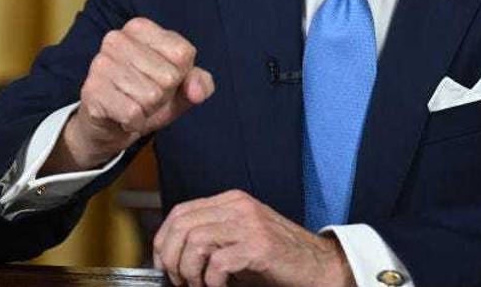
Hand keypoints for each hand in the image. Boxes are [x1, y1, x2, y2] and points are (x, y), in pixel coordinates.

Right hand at [42, 17, 214, 172]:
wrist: (109, 125)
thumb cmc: (147, 97)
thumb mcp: (181, 87)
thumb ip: (200, 83)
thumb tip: (197, 92)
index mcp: (140, 27)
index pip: (183, 54)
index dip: (180, 75)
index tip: (162, 78)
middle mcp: (117, 39)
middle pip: (168, 77)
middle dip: (163, 95)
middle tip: (145, 96)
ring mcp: (101, 64)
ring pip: (151, 96)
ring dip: (147, 110)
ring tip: (132, 103)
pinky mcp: (92, 91)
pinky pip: (133, 113)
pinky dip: (133, 122)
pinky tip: (121, 115)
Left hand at [153, 190, 353, 286]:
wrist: (318, 266)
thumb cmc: (278, 258)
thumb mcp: (239, 239)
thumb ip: (212, 238)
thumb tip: (172, 256)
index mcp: (232, 202)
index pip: (181, 212)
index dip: (163, 240)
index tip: (162, 263)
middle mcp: (239, 208)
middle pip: (182, 225)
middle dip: (171, 259)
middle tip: (179, 280)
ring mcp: (250, 225)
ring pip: (195, 242)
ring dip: (189, 272)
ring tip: (198, 286)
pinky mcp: (259, 247)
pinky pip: (218, 263)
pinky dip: (211, 282)